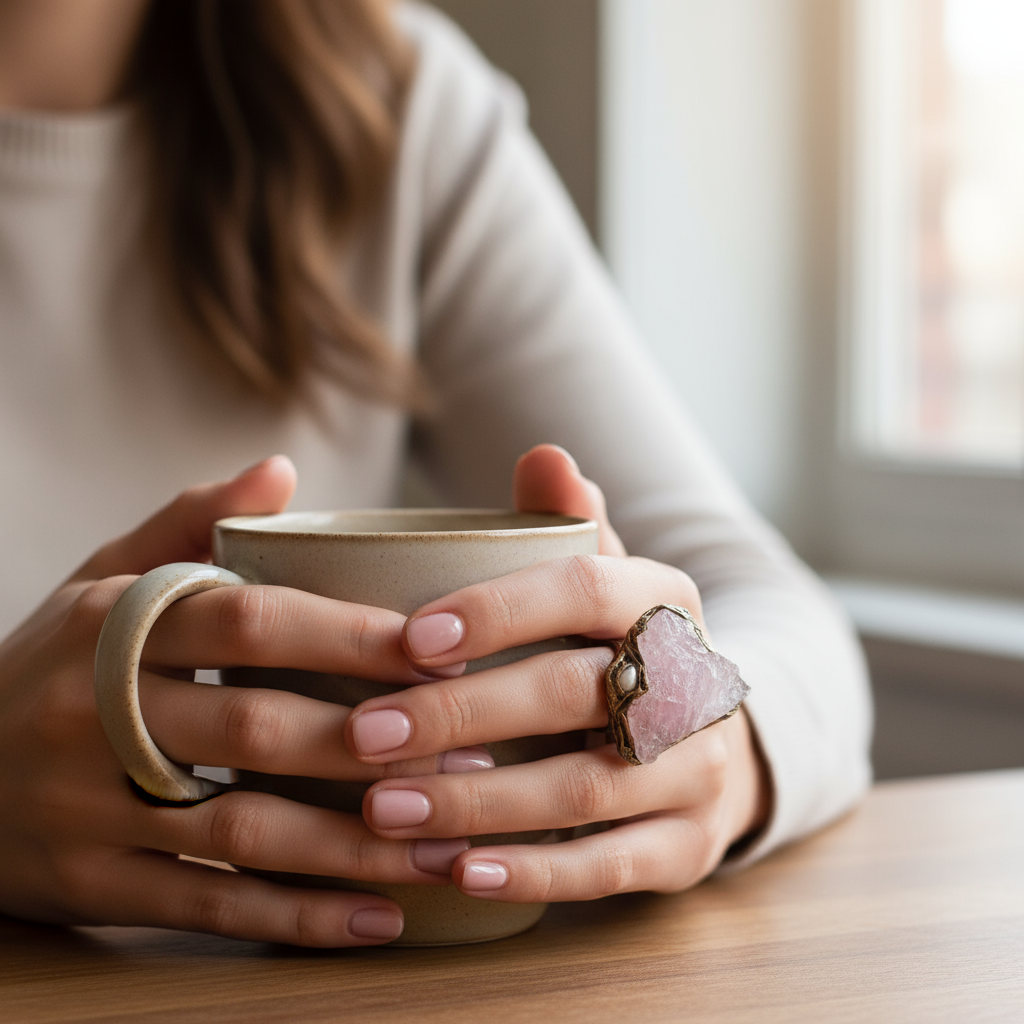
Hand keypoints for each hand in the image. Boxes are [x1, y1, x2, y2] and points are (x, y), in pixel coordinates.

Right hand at [0, 456, 486, 946]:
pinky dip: (297, 918)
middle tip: (478, 748)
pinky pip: (210, 905)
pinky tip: (377, 918)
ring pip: (247, 831)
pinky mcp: (95, 885)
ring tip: (452, 845)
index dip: (351, 635)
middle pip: (260, 729)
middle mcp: (99, 715)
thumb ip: (189, 522)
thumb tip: (281, 472)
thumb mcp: (101, 579)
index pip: (252, 622)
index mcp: (115, 626)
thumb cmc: (54, 663)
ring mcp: (92, 809)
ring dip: (359, 845)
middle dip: (378, 743)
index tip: (442, 649)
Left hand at [347, 445, 770, 902]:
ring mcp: (699, 767)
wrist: (706, 738)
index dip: (499, 610)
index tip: (409, 639)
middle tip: (363, 735)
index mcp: (664, 599)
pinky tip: (456, 873)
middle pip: (576, 692)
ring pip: (585, 789)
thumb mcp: (603, 579)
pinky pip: (610, 868)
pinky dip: (531, 872)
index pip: (586, 589)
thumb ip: (568, 526)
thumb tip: (544, 455)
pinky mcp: (691, 844)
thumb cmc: (617, 649)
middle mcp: (695, 679)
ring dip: (476, 802)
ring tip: (383, 811)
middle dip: (463, 714)